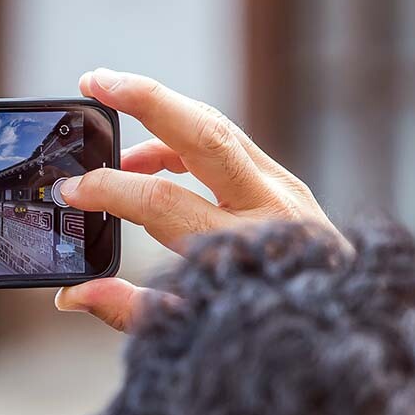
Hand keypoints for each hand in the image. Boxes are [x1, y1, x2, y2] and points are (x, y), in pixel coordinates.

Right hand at [54, 68, 338, 331]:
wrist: (343, 333)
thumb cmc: (264, 333)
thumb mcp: (196, 334)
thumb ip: (133, 310)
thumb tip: (73, 294)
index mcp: (245, 251)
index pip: (163, 201)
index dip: (109, 191)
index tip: (71, 191)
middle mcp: (272, 211)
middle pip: (204, 136)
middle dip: (146, 100)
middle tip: (96, 80)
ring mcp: (286, 191)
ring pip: (218, 128)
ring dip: (161, 111)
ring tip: (111, 108)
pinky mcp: (287, 184)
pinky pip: (229, 145)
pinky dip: (183, 140)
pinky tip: (147, 156)